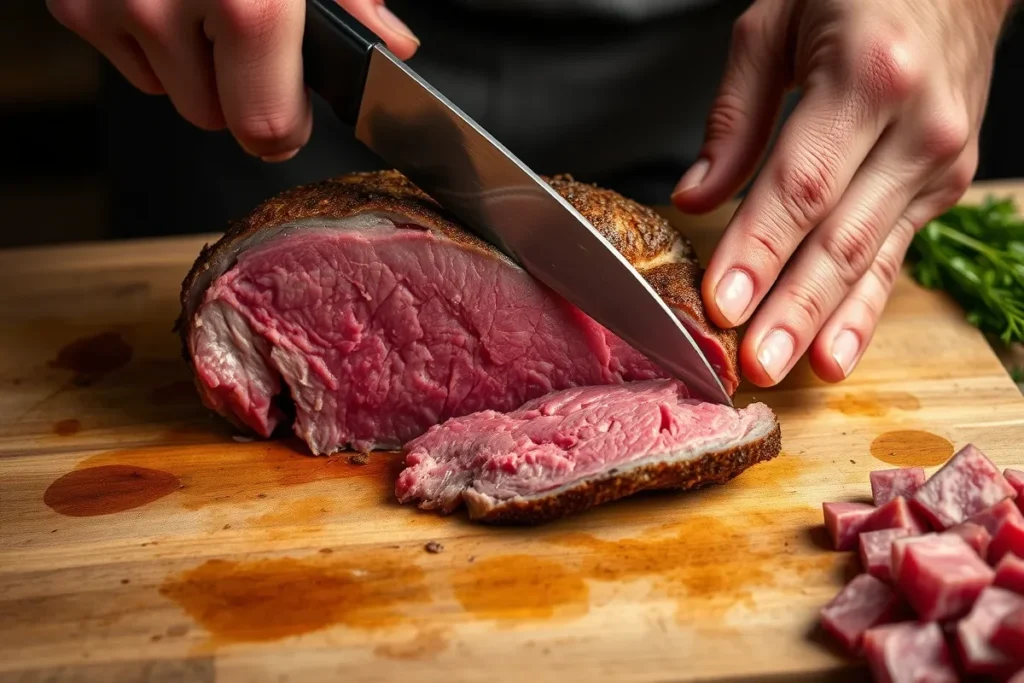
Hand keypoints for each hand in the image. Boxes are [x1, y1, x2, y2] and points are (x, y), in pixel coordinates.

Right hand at [46, 0, 418, 160]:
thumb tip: (389, 44)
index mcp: (245, 3)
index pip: (264, 126)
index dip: (286, 128)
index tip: (293, 114)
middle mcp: (166, 10)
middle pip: (215, 118)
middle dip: (240, 90)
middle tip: (250, 38)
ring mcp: (113, 6)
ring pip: (169, 91)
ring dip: (193, 64)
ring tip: (206, 2)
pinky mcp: (74, 3)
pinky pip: (129, 60)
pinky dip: (150, 39)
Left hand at [672, 0, 1010, 386]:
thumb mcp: (775, 24)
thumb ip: (734, 117)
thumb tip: (694, 199)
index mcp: (868, 75)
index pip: (799, 185)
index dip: (757, 250)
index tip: (720, 303)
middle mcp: (916, 126)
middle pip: (840, 235)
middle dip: (791, 308)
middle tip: (753, 364)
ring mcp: (938, 162)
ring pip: (872, 257)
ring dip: (826, 322)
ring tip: (791, 371)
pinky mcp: (943, 186)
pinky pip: (894, 256)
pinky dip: (863, 307)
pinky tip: (837, 350)